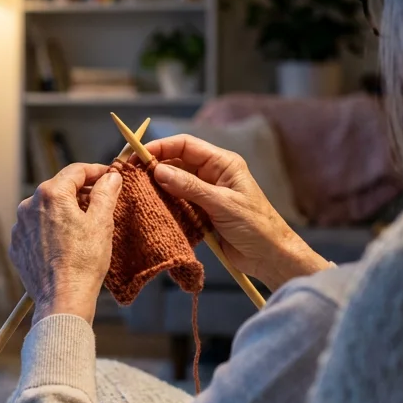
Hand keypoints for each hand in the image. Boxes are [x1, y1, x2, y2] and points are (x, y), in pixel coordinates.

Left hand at [11, 163, 123, 324]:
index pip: (76, 171)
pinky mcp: (17, 246)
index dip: (96, 171)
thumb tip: (111, 177)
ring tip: (83, 226)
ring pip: (46, 209)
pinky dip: (51, 229)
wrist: (62, 299)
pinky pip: (36, 229)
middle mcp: (29, 205)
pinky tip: (65, 243)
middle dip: (80, 192)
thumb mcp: (101, 223)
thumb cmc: (83, 262)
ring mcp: (20, 227)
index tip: (109, 176)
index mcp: (51, 194)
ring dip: (64, 211)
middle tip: (101, 201)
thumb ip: (106, 193)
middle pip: (59, 188)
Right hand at [144, 134, 330, 287]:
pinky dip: (165, 204)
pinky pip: (178, 203)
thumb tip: (159, 171)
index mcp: (222, 164)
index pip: (186, 146)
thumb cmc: (256, 226)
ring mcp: (207, 194)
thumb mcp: (222, 203)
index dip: (161, 146)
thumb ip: (190, 187)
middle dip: (155, 167)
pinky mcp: (202, 213)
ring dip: (158, 187)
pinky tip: (152, 207)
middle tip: (132, 175)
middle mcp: (213, 175)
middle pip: (177, 162)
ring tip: (137, 191)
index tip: (139, 155)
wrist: (270, 256)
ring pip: (175, 183)